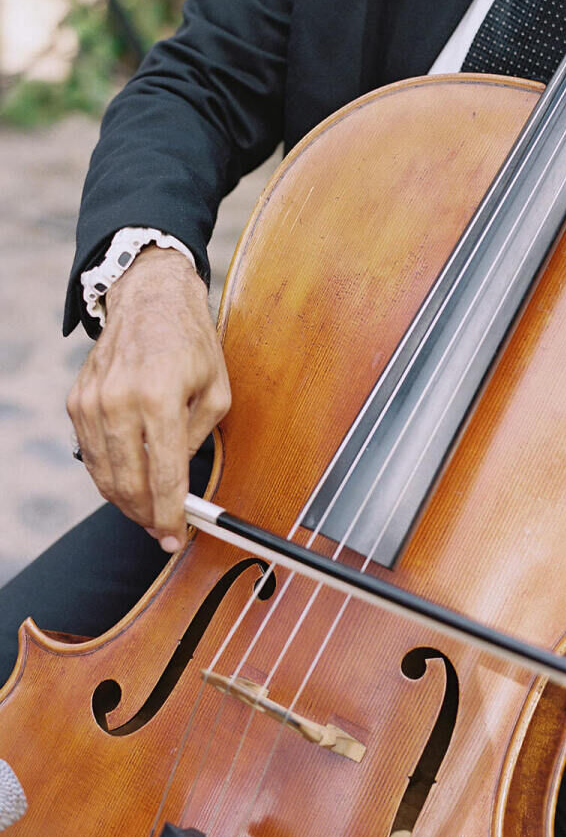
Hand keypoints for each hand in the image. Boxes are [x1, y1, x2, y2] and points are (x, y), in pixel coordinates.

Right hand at [67, 246, 230, 551]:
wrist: (150, 299)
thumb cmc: (191, 342)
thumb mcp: (217, 388)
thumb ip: (200, 437)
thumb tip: (180, 480)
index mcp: (160, 397)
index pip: (163, 475)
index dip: (169, 514)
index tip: (175, 536)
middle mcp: (120, 400)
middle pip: (128, 483)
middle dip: (146, 515)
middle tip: (162, 529)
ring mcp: (92, 402)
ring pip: (103, 474)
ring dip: (126, 501)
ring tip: (147, 511)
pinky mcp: (77, 401)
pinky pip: (90, 454)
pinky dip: (108, 475)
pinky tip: (128, 481)